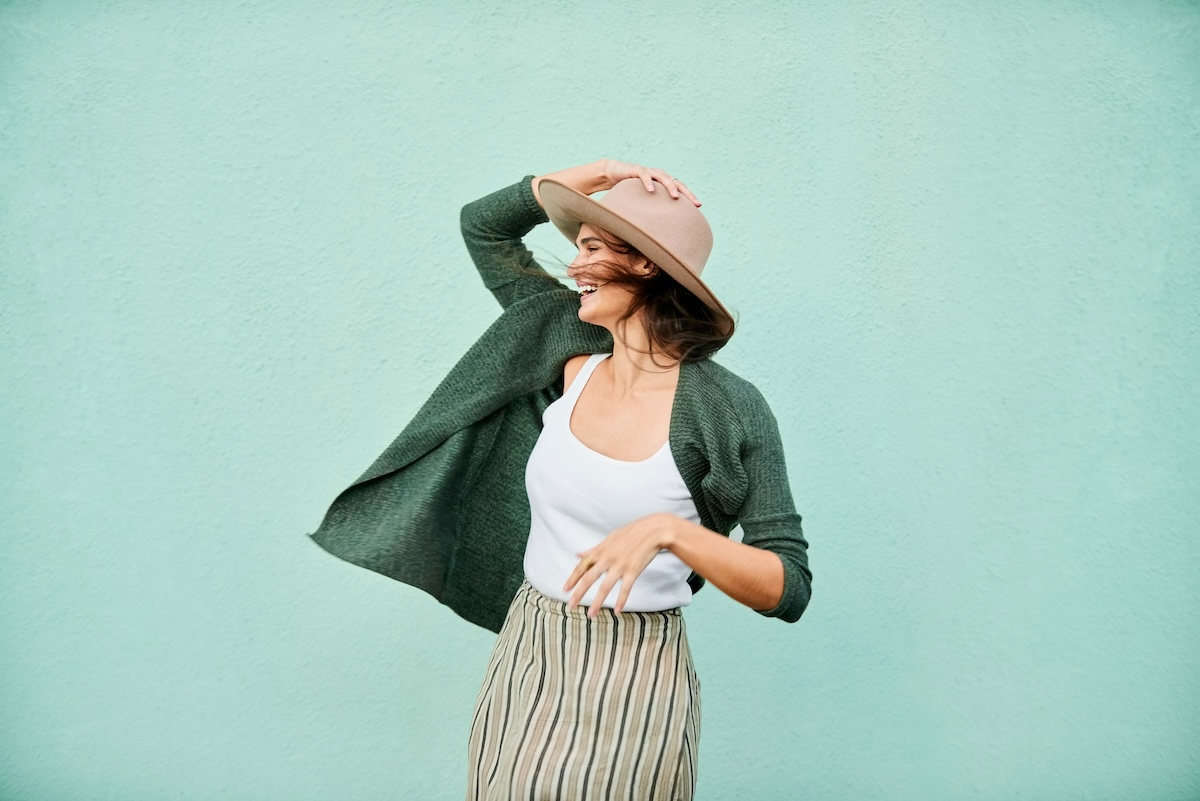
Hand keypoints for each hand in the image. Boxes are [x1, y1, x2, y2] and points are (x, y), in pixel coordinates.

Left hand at [564, 513, 681, 615]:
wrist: (653, 530)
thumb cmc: (632, 533)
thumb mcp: (610, 538)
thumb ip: (594, 549)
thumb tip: (578, 554)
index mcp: (601, 550)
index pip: (582, 566)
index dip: (573, 578)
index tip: (565, 589)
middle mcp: (607, 558)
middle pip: (589, 578)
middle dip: (578, 593)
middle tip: (570, 606)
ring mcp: (620, 565)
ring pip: (605, 587)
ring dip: (597, 602)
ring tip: (591, 615)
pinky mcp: (633, 571)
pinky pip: (625, 589)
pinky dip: (621, 601)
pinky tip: (617, 611)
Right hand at [600, 160, 701, 206]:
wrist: (614, 173)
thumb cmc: (631, 189)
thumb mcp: (643, 200)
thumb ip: (652, 208)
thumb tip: (658, 228)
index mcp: (663, 182)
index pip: (680, 188)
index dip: (689, 196)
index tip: (698, 207)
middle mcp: (659, 175)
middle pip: (676, 183)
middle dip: (686, 193)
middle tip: (694, 204)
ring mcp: (649, 172)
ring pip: (663, 178)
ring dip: (670, 187)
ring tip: (675, 197)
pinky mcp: (637, 170)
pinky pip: (644, 176)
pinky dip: (648, 182)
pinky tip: (651, 191)